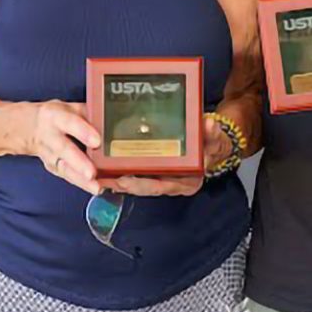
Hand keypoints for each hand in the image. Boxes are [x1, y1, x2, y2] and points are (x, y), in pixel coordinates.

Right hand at [30, 100, 101, 195]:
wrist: (29, 128)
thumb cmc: (57, 116)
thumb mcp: (70, 107)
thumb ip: (89, 112)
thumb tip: (114, 118)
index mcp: (57, 116)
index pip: (70, 123)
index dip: (83, 132)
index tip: (96, 141)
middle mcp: (51, 136)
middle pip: (64, 150)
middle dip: (79, 162)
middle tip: (92, 173)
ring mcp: (49, 154)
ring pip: (64, 167)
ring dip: (80, 179)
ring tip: (95, 186)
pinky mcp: (52, 167)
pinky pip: (66, 176)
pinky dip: (80, 183)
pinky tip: (94, 188)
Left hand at [104, 114, 234, 197]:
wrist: (212, 146)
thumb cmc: (212, 144)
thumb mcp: (215, 139)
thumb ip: (212, 133)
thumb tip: (210, 124)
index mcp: (187, 181)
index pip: (161, 186)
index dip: (143, 184)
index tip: (125, 180)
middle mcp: (172, 184)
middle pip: (144, 187)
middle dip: (122, 184)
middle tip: (101, 179)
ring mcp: (163, 179)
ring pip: (137, 183)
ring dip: (117, 180)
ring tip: (97, 174)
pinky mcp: (155, 172)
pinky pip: (137, 174)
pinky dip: (122, 171)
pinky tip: (106, 165)